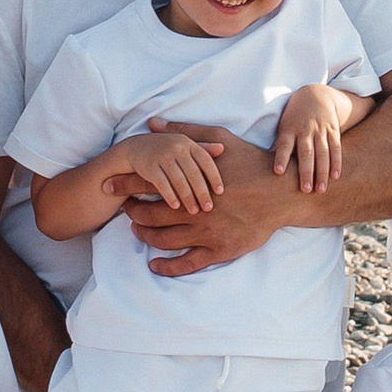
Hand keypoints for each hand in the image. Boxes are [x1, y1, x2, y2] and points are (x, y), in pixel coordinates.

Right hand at [113, 122, 228, 215]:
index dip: (214, 176)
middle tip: (208, 207)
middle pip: (193, 172)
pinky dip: (170, 195)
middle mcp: (176, 147)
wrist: (136, 148)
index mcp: (188, 143)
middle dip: (202, 192)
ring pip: (179, 180)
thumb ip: (203, 148)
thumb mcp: (184, 145)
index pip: (205, 160)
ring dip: (187, 197)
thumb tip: (222, 149)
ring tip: (194, 211)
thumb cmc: (166, 150)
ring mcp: (162, 156)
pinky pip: (162, 183)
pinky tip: (175, 206)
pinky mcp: (149, 166)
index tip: (221, 192)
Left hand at [128, 128, 290, 276]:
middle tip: (123, 211)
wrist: (282, 192)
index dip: (125, 185)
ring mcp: (205, 233)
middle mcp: (193, 210)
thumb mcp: (219, 138)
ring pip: (164, 240)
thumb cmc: (252, 162)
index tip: (109, 186)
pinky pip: (187, 264)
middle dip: (132, 213)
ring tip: (137, 231)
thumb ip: (185, 131)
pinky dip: (168, 267)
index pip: (148, 184)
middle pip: (150, 215)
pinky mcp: (219, 251)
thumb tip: (153, 124)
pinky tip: (155, 266)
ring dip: (145, 237)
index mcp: (190, 182)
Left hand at [272, 86, 345, 195]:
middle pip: (306, 153)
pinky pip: (336, 148)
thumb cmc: (294, 116)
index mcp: (289, 129)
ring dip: (322, 172)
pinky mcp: (333, 131)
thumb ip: (280, 144)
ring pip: (323, 153)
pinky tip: (335, 176)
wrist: (317, 95)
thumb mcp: (283, 125)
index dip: (281, 158)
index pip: (284, 145)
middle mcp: (305, 130)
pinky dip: (336, 162)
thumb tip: (266, 165)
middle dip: (306, 172)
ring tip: (320, 190)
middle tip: (305, 190)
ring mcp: (321, 131)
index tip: (278, 172)